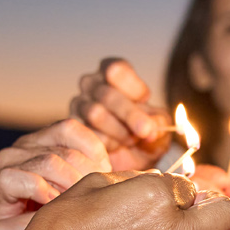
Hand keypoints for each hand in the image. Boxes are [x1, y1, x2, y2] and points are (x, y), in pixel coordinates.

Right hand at [0, 118, 111, 226]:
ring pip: (49, 161)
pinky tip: (52, 209)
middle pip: (65, 148)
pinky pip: (26, 180)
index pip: (73, 128)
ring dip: (68, 187)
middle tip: (95, 199)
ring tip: (75, 207)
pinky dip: (45, 195)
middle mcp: (24, 146)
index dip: (95, 151)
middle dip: (87, 175)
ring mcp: (8, 162)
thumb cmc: (47, 216)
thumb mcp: (77, 190)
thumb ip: (101, 176)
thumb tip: (145, 173)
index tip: (105, 177)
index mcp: (43, 140)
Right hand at [1, 170, 229, 229]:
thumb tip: (158, 181)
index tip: (163, 197)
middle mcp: (173, 228)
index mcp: (157, 194)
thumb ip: (137, 177)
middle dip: (212, 210)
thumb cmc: (65, 223)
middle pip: (225, 214)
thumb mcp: (96, 180)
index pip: (192, 186)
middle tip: (192, 216)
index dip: (179, 190)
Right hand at [68, 57, 172, 171]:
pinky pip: (87, 134)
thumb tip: (153, 126)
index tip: (145, 100)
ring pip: (95, 114)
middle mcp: (91, 84)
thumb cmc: (144, 134)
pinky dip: (106, 145)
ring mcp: (78, 104)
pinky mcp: (71, 127)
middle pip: (107, 95)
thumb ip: (159, 123)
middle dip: (130, 116)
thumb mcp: (159, 127)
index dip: (133, 87)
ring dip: (118, 131)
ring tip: (130, 140)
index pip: (116, 70)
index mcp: (113, 73)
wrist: (129, 160)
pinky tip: (114, 147)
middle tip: (145, 131)